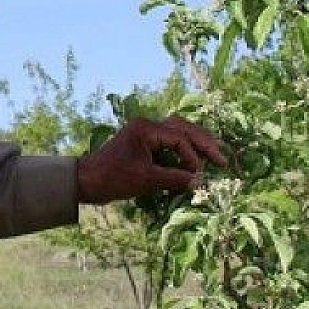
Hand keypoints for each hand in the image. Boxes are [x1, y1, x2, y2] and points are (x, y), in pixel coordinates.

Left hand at [76, 116, 227, 202]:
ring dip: (196, 143)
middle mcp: (147, 125)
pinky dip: (184, 149)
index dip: (192, 157)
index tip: (199, 175)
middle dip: (204, 143)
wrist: (86, 181)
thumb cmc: (112, 178)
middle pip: (183, 128)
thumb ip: (175, 179)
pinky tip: (196, 159)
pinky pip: (170, 141)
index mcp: (146, 128)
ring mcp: (146, 132)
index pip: (179, 138)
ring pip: (179, 132)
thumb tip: (202, 183)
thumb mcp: (146, 179)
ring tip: (215, 154)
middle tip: (223, 159)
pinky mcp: (144, 143)